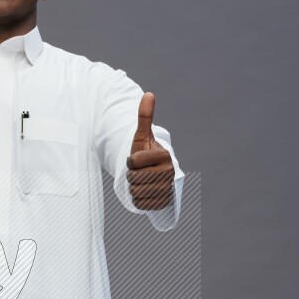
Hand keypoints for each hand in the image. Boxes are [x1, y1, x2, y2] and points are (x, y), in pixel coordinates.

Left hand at [126, 92, 173, 209]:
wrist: (156, 175)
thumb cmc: (146, 154)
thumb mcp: (143, 137)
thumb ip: (145, 117)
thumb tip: (148, 94)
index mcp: (165, 155)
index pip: (132, 162)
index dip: (129, 161)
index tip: (137, 160)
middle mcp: (169, 172)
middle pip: (133, 178)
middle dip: (131, 175)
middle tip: (139, 172)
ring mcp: (167, 189)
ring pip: (135, 191)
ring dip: (133, 187)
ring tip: (142, 181)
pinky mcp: (163, 203)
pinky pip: (140, 204)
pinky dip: (138, 199)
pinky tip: (144, 192)